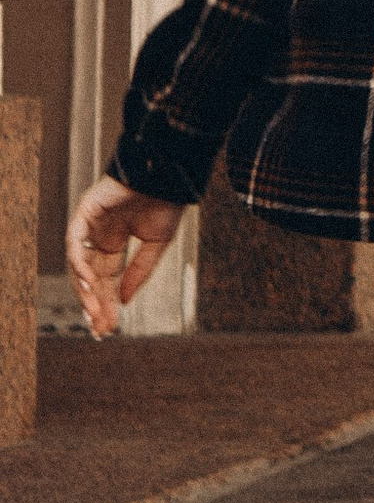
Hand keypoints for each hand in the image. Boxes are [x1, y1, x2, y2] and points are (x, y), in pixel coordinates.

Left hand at [66, 176, 183, 337]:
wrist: (169, 176)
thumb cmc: (167, 202)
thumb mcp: (157, 245)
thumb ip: (139, 271)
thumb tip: (125, 299)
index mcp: (116, 241)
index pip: (106, 278)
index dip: (107, 302)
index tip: (110, 325)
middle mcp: (100, 235)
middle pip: (91, 276)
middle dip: (96, 303)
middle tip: (100, 326)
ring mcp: (90, 224)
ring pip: (79, 264)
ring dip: (86, 290)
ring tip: (95, 311)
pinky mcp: (85, 211)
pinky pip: (75, 242)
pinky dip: (79, 263)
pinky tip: (89, 282)